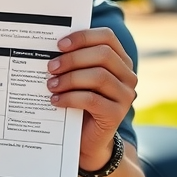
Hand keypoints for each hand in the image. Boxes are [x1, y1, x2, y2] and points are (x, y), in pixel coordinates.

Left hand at [47, 27, 136, 170]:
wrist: (86, 139)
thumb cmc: (79, 103)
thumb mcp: (77, 80)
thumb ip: (72, 63)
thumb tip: (48, 49)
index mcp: (119, 61)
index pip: (107, 37)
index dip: (83, 37)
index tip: (59, 44)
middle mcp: (127, 76)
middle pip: (103, 55)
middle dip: (72, 58)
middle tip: (50, 67)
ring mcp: (125, 95)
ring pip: (99, 76)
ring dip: (69, 78)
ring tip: (50, 85)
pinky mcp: (116, 114)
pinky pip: (92, 100)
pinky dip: (70, 98)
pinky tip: (55, 100)